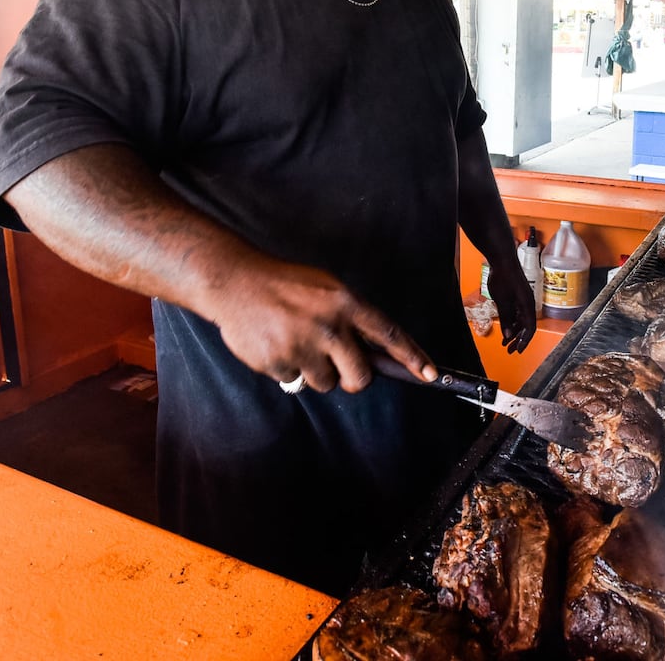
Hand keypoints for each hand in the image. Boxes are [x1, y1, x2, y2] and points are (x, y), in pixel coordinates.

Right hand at [204, 256, 435, 393]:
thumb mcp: (326, 288)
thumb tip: (372, 352)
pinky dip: (287, 369)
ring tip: (295, 343)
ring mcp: (303, 347)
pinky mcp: (278, 363)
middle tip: (339, 370)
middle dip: (352, 380)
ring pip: (325, 383)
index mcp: (345, 302)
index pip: (389, 334)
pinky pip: (294, 382)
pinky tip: (275, 345)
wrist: (235, 282)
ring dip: (314, 372)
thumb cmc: (284, 284)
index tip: (430, 374)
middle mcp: (329, 326)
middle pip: (359, 376)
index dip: (412, 357)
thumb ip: (350, 317)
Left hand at [485, 262, 537, 353]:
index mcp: (528, 306)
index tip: (518, 350)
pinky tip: (505, 326)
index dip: (524, 341)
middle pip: (526, 326)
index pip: (530, 328)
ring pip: (521, 320)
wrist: (502, 260)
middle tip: (510, 350)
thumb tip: (508, 336)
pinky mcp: (517, 295)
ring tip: (505, 342)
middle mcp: (528, 303)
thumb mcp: (503, 302)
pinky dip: (511, 321)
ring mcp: (523, 299)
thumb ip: (506, 319)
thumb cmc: (504, 278)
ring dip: (513, 331)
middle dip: (518, 339)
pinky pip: (517, 313)